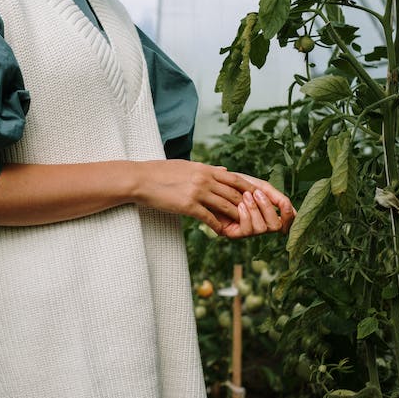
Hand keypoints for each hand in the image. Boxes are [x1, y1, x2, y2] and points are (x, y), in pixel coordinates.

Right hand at [132, 161, 294, 237]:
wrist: (141, 179)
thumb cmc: (161, 172)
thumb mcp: (188, 166)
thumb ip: (208, 169)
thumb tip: (224, 170)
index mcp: (206, 169)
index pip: (235, 179)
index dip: (249, 189)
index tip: (257, 198)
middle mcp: (205, 179)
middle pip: (234, 194)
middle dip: (246, 206)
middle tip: (255, 216)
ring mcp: (197, 192)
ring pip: (226, 206)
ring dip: (235, 217)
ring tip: (242, 226)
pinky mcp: (188, 206)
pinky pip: (209, 218)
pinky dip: (218, 226)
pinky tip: (221, 231)